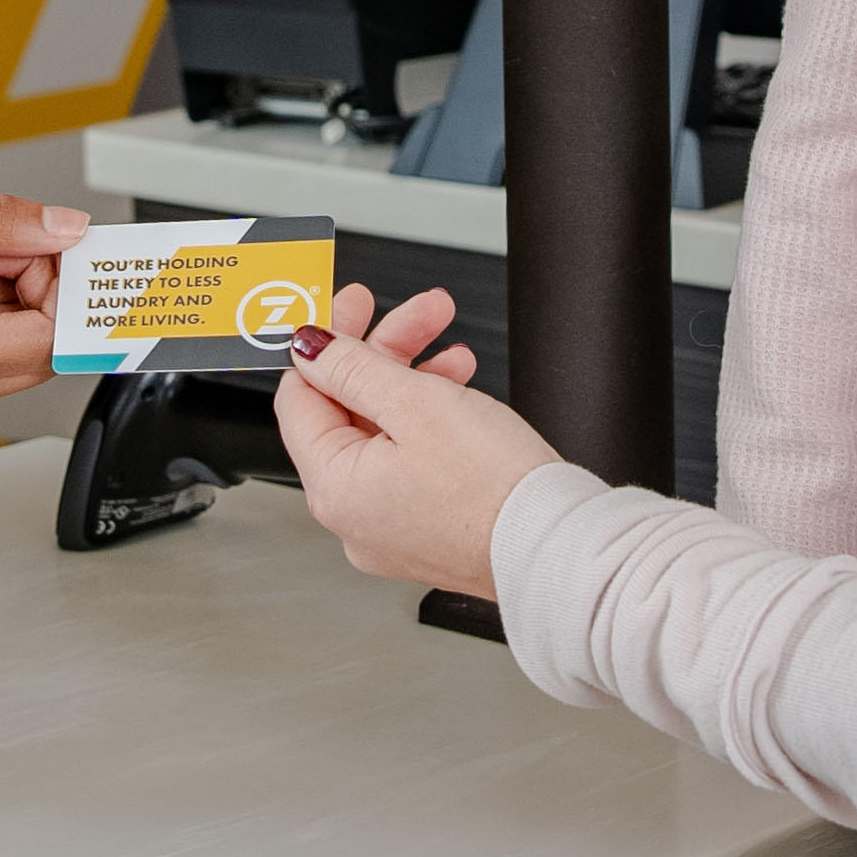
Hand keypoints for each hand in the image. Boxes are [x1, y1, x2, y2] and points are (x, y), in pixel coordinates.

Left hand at [275, 283, 553, 598]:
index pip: (299, 399)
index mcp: (333, 488)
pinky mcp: (424, 530)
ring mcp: (388, 527)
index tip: (351, 309)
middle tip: (417, 313)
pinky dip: (428, 421)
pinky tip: (458, 392)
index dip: (325, 345)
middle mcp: (351, 516)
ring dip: (414, 380)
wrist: (557, 547)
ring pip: (383, 432)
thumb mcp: (416, 403)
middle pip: (346, 411)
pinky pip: (408, 462)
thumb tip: (309, 349)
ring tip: (453, 350)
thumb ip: (352, 368)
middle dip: (384, 352)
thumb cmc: (495, 489)